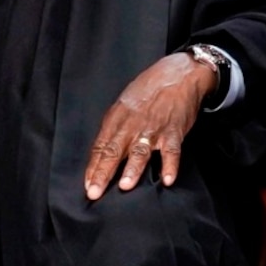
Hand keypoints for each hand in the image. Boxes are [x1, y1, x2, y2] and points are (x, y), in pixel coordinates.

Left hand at [82, 52, 218, 199]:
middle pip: (115, 151)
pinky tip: (167, 179)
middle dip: (104, 173)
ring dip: (133, 169)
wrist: (178, 74)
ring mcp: (154, 128)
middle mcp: (133, 124)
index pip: (101, 146)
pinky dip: (170, 165)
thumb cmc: (149, 89)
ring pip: (141, 151)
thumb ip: (115, 127)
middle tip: (95, 192)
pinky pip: (172, 151)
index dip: (93, 167)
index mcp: (117, 118)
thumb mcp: (124, 103)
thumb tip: (104, 151)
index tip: (87, 185)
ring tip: (125, 185)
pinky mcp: (174, 131)